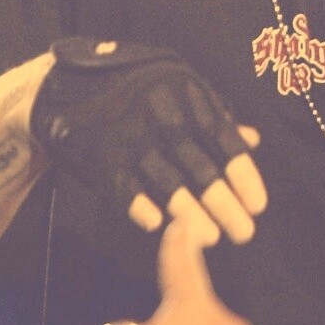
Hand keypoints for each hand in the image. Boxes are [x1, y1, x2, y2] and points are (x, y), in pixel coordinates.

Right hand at [31, 38, 266, 244]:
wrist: (66, 86)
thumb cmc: (133, 88)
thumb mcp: (177, 87)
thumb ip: (214, 113)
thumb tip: (253, 140)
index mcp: (185, 95)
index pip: (223, 141)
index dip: (244, 176)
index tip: (258, 205)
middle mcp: (160, 113)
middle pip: (200, 167)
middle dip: (225, 205)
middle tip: (243, 232)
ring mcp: (128, 135)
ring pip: (167, 183)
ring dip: (191, 216)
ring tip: (211, 238)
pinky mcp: (99, 153)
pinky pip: (124, 188)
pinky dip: (141, 207)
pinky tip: (159, 226)